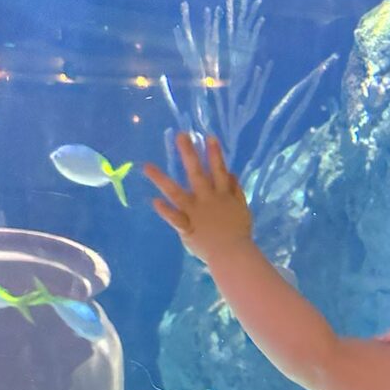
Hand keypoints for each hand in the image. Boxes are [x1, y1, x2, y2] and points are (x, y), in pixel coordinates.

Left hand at [143, 133, 252, 261]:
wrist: (233, 255)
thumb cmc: (239, 233)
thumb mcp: (243, 209)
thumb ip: (237, 191)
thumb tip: (231, 173)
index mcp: (222, 195)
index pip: (219, 170)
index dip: (215, 154)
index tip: (208, 136)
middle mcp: (207, 199)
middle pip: (197, 174)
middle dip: (189, 154)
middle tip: (180, 135)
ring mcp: (195, 213)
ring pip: (176, 193)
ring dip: (161, 179)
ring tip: (146, 167)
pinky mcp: (187, 228)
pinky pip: (174, 218)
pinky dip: (165, 211)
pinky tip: (155, 201)